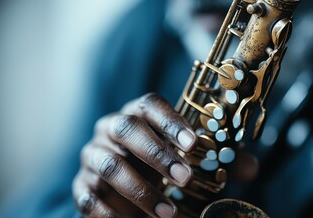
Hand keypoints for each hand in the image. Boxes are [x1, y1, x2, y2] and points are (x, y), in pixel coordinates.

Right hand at [73, 93, 196, 217]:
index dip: (170, 122)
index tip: (193, 144)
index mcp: (134, 115)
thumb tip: (231, 161)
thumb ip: (195, 155)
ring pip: (111, 165)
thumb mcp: (171, 154)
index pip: (149, 106)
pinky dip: (111, 215)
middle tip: (185, 178)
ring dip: (140, 190)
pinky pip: (89, 198)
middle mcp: (109, 129)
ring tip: (168, 212)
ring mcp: (92, 156)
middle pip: (127, 128)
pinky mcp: (80, 185)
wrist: (117, 187)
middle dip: (157, 154)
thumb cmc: (151, 165)